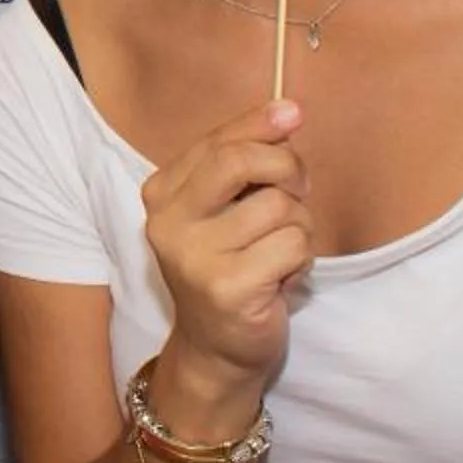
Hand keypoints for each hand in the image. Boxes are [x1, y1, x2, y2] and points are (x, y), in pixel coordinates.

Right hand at [140, 99, 311, 397]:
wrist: (215, 349)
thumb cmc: (229, 267)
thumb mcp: (224, 210)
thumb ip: (243, 161)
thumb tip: (288, 112)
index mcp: (161, 193)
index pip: (217, 141)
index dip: (260, 123)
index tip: (292, 113)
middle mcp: (168, 221)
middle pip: (241, 161)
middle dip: (285, 168)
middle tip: (297, 191)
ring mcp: (194, 256)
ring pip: (280, 207)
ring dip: (298, 227)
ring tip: (279, 252)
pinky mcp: (227, 287)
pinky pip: (293, 245)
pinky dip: (301, 259)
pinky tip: (281, 278)